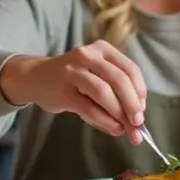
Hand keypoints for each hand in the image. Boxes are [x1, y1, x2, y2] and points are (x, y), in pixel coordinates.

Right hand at [0, 40, 146, 142]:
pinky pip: (88, 108)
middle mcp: (88, 55)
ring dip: (119, 114)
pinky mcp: (63, 91)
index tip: (143, 110)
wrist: (36, 77)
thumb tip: (136, 119)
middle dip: (132, 104)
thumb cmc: (74, 79)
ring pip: (103, 92)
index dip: (140, 91)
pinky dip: (104, 120)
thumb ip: (116, 92)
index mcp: (103, 49)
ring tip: (126, 130)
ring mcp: (73, 71)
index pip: (130, 69)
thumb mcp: (97, 75)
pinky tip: (114, 128)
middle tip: (138, 124)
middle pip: (119, 79)